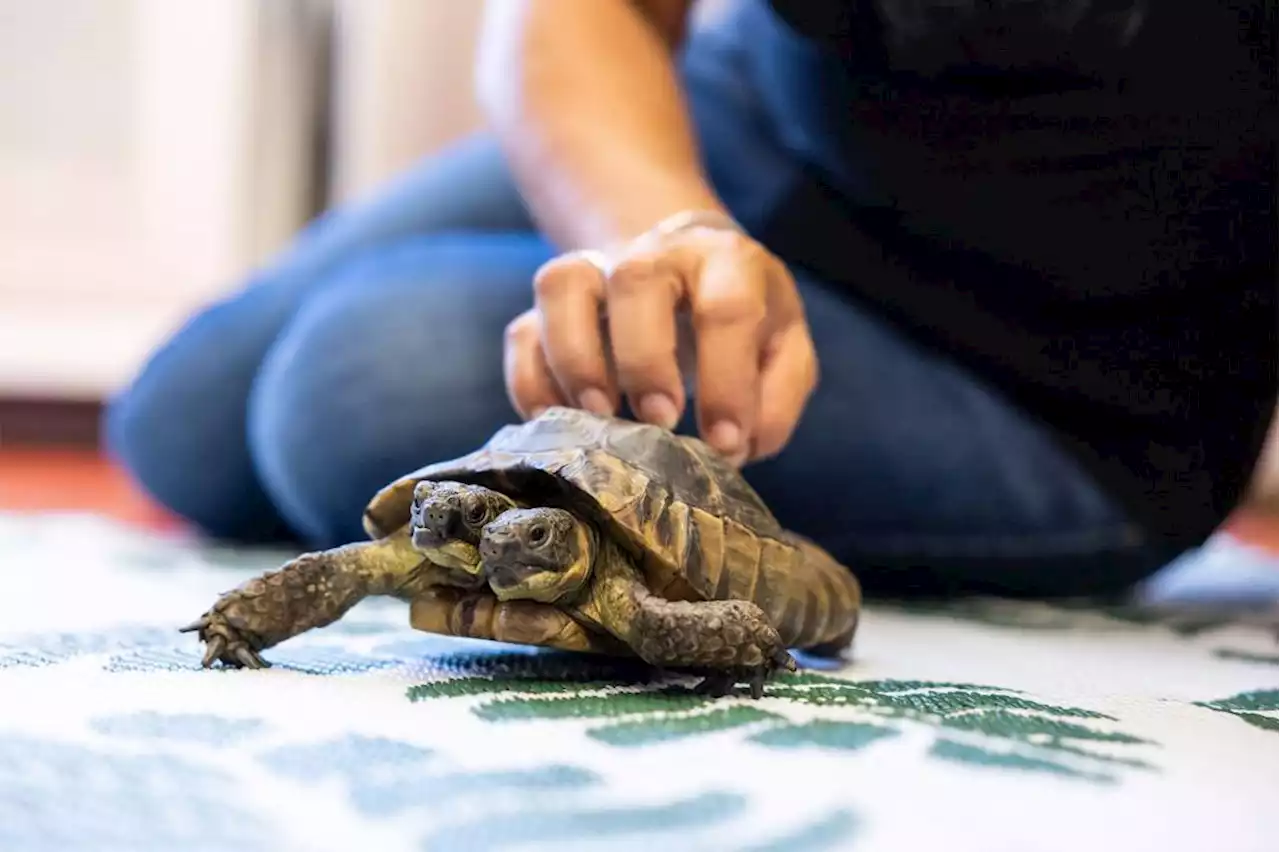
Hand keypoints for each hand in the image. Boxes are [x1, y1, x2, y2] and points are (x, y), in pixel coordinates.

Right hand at [503, 215, 818, 464]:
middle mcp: (656, 254)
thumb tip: (738, 446)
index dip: (726, 381)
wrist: (689, 266)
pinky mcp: (552, 306)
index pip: (727, 306)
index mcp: (726, 261)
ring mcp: (595, 270)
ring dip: (574, 359)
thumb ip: (777, 397)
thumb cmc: (742, 318)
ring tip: (599, 418)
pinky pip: (523, 332)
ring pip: (563, 286)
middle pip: (635, 279)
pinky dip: (532, 382)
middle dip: (645, 359)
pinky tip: (560, 425)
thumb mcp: (784, 348)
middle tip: (660, 422)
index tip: (725, 443)